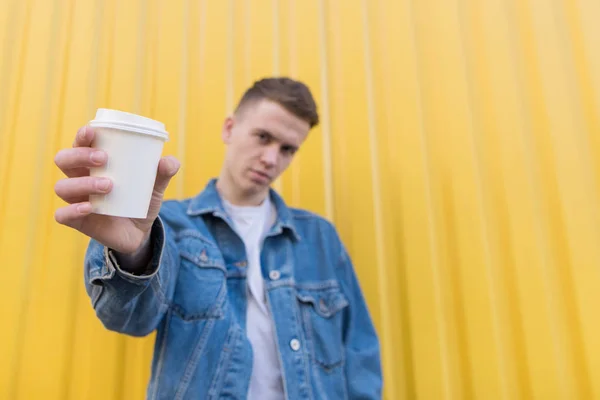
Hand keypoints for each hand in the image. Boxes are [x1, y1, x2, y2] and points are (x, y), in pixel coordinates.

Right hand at [53, 125, 179, 253]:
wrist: (141, 232)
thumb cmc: (140, 200)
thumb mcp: (154, 186)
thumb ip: (163, 172)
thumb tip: (170, 162)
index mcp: (94, 164)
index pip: (80, 144)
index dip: (82, 136)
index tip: (92, 132)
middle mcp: (80, 179)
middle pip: (64, 161)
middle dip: (79, 156)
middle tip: (103, 159)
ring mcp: (77, 200)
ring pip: (63, 187)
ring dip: (83, 183)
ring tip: (108, 185)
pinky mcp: (78, 221)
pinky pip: (62, 215)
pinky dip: (72, 210)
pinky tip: (89, 207)